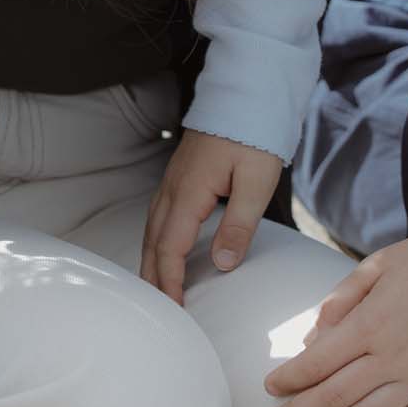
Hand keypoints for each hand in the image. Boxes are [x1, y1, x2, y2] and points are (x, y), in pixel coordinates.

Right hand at [137, 128, 283, 304]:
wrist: (245, 95)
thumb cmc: (253, 136)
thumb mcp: (256, 183)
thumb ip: (239, 225)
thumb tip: (222, 264)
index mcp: (188, 194)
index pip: (170, 249)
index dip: (170, 282)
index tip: (174, 310)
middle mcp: (172, 190)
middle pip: (152, 243)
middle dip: (152, 278)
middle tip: (157, 311)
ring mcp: (172, 182)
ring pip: (151, 230)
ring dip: (151, 261)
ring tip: (155, 288)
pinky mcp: (179, 178)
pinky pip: (158, 217)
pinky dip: (156, 242)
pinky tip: (164, 250)